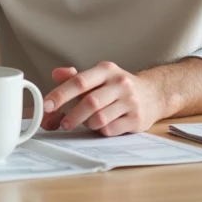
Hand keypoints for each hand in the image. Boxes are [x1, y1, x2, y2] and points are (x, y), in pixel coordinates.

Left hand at [41, 62, 163, 136]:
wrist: (154, 93)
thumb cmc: (118, 87)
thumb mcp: (99, 76)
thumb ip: (76, 77)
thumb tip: (56, 74)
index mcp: (106, 70)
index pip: (79, 82)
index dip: (61, 95)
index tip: (47, 105)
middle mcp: (120, 83)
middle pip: (90, 102)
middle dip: (72, 115)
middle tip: (63, 124)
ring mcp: (130, 101)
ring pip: (100, 118)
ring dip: (87, 124)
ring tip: (85, 123)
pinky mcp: (137, 119)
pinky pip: (111, 129)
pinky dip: (101, 130)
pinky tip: (102, 127)